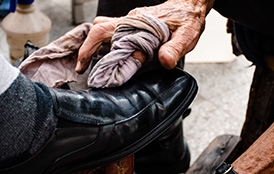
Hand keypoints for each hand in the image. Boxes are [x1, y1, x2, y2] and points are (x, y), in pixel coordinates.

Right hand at [76, 0, 210, 72]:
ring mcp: (131, 23)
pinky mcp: (134, 27)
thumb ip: (175, 48)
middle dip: (87, 49)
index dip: (90, 48)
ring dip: (96, 47)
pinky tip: (111, 59)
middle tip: (83, 69)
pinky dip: (107, 46)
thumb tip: (164, 60)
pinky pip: (114, 34)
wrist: (190, 5)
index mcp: (137, 23)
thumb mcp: (186, 35)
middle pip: (99, 30)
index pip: (104, 31)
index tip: (84, 66)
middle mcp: (130, 21)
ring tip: (95, 66)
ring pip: (105, 31)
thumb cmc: (188, 18)